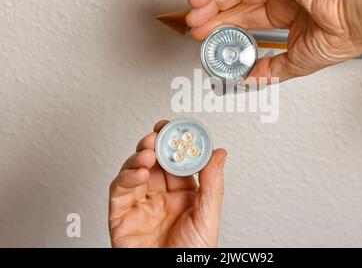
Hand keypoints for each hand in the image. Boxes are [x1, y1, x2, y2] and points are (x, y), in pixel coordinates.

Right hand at [108, 120, 227, 247]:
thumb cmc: (189, 257)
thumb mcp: (207, 219)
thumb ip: (212, 185)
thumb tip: (219, 154)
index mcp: (184, 195)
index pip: (179, 162)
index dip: (177, 143)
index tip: (178, 128)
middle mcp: (161, 197)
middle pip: (155, 162)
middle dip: (156, 145)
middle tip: (159, 133)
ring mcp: (140, 204)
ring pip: (136, 170)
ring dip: (140, 157)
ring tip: (149, 152)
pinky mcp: (120, 215)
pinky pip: (120, 190)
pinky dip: (126, 177)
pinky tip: (139, 172)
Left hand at [186, 0, 361, 81]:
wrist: (352, 23)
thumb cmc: (337, 38)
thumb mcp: (293, 62)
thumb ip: (269, 70)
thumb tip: (249, 80)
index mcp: (283, 14)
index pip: (243, 18)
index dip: (221, 26)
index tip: (204, 35)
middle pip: (234, 0)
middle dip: (211, 13)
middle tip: (194, 24)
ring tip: (195, 8)